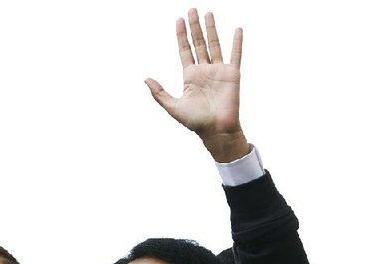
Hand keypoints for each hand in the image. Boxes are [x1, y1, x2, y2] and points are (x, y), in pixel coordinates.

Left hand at [145, 9, 249, 162]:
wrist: (216, 130)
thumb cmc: (196, 122)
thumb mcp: (173, 107)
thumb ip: (159, 93)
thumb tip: (145, 79)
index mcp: (190, 76)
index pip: (185, 50)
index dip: (181, 35)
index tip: (179, 20)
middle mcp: (204, 71)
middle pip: (198, 43)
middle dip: (194, 27)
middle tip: (192, 9)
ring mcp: (219, 71)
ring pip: (214, 44)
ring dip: (211, 29)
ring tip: (208, 13)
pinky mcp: (232, 75)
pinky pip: (235, 55)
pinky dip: (237, 42)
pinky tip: (237, 29)